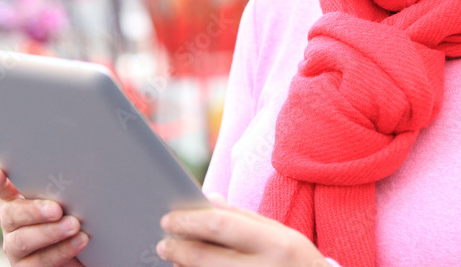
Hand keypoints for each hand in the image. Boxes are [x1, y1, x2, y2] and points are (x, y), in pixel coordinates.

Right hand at [0, 162, 88, 266]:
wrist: (84, 255)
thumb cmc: (73, 219)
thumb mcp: (67, 200)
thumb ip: (60, 188)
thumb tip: (77, 167)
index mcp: (16, 201)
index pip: (2, 188)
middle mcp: (11, 224)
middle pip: (12, 214)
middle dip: (34, 211)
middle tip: (57, 209)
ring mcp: (15, 248)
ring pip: (23, 240)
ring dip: (50, 232)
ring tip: (74, 226)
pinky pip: (40, 261)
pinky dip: (62, 250)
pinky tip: (79, 241)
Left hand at [157, 192, 328, 265]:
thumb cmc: (296, 263)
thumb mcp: (280, 235)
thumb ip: (244, 218)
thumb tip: (208, 200)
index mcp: (276, 243)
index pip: (220, 225)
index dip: (189, 221)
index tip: (169, 219)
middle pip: (206, 258)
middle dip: (179, 249)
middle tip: (163, 244)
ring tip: (175, 261)